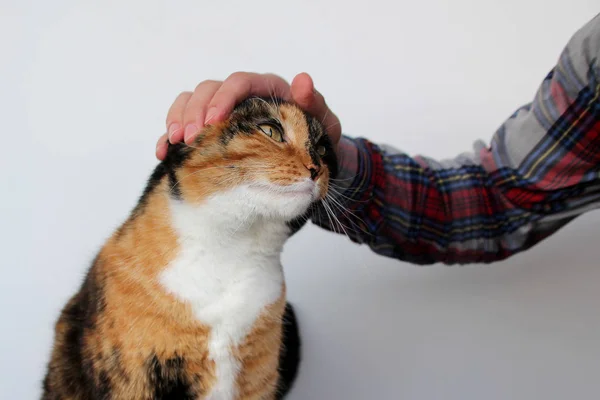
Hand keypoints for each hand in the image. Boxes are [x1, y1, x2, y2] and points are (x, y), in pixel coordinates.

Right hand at [156, 72, 340, 159]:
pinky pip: (185, 126)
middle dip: (196, 111)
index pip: (239, 82)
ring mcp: (223, 112)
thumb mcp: (322, 123)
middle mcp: (240, 96)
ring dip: (179, 119)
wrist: (309, 163)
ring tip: (176, 142)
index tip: (214, 119)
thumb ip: (313, 103)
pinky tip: (164, 153)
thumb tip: (302, 80)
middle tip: (192, 137)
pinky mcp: (211, 131)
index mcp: (265, 89)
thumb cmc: (316, 138)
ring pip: (191, 102)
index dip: (223, 97)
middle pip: (208, 89)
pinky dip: (170, 136)